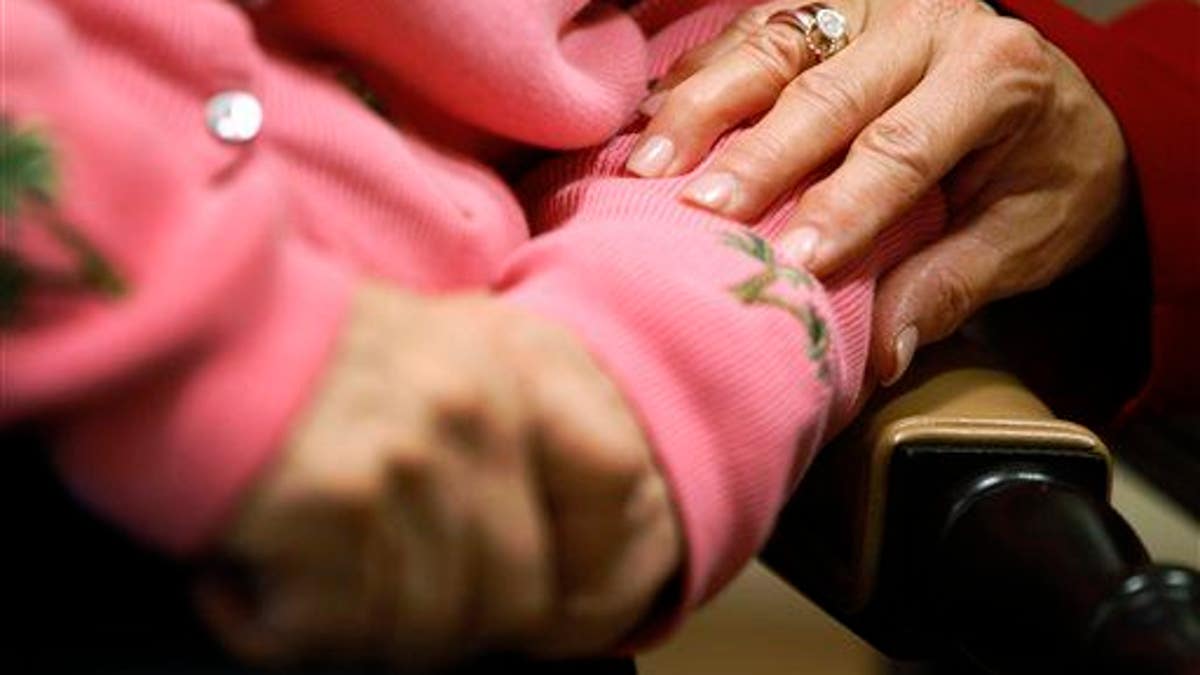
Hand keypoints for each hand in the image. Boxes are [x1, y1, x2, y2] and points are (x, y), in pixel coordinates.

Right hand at [194, 284, 680, 668]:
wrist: (170, 317)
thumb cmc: (292, 352)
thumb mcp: (429, 350)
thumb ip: (495, 433)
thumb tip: (537, 571)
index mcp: (515, 370)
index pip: (615, 483)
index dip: (582, 565)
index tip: (528, 603)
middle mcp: (479, 412)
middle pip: (514, 595)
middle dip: (445, 624)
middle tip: (366, 597)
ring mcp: (413, 459)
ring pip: (426, 628)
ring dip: (355, 626)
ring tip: (297, 576)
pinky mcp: (335, 505)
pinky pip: (335, 630)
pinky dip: (280, 628)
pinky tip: (244, 580)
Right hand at [627, 0, 1127, 382]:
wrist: (1058, 103)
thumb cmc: (1044, 174)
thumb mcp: (1026, 237)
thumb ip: (952, 286)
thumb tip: (881, 354)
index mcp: (993, 73)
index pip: (902, 146)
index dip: (842, 205)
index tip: (789, 262)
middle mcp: (928, 20)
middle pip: (826, 91)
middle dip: (754, 156)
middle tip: (698, 212)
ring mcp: (869, 2)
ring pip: (775, 46)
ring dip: (703, 107)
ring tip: (648, 164)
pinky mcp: (825, 3)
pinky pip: (751, 28)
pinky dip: (697, 74)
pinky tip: (650, 116)